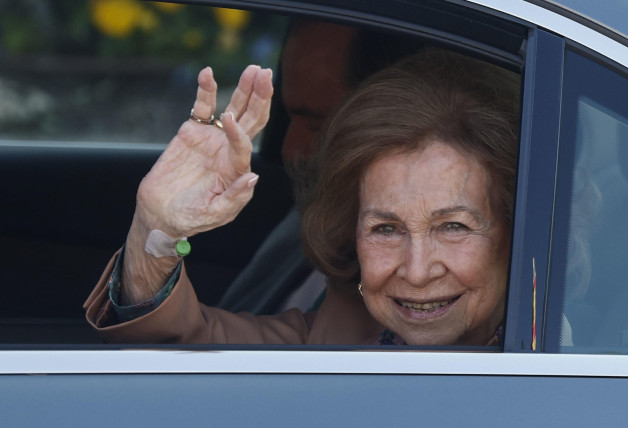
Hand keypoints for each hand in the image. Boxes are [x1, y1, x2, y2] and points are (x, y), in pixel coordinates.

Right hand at [136, 65, 272, 237]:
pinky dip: (205, 90)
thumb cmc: (191, 218)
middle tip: (265, 75)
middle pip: (251, 119)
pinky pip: (202, 107)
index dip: (239, 132)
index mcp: (237, 169)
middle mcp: (229, 150)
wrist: (161, 214)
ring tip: (253, 70)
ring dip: (243, 89)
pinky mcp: (192, 132)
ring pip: (233, 108)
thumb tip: (254, 176)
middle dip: (260, 97)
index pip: (245, 144)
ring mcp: (212, 139)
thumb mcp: (216, 213)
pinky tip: (207, 73)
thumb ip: (235, 197)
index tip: (228, 120)